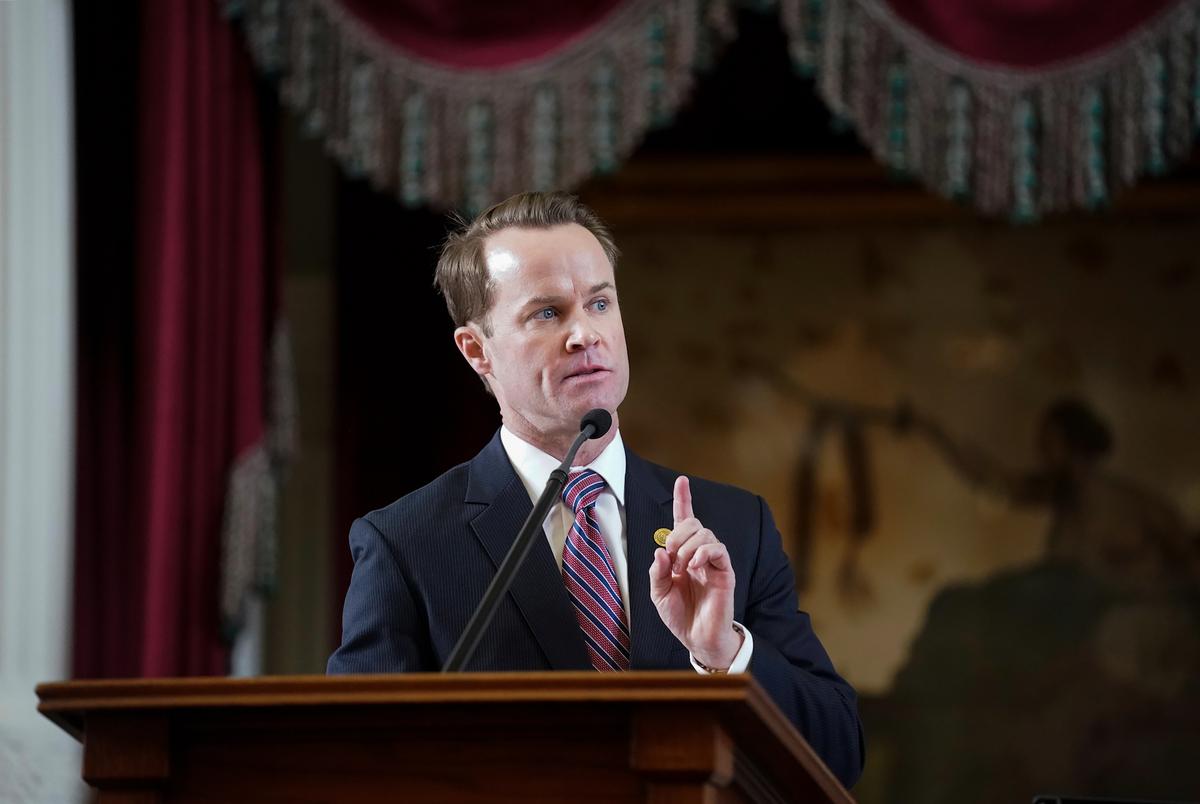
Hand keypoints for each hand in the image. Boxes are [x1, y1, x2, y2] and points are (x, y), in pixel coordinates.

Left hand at [648, 476, 742, 669]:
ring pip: (705, 534)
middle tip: (671, 557)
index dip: (683, 500)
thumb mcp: (658, 593)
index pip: (684, 521)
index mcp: (682, 554)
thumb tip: (660, 551)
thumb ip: (656, 572)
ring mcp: (713, 562)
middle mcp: (699, 554)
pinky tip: (694, 565)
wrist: (696, 638)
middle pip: (693, 523)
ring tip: (682, 567)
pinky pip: (718, 550)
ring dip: (688, 546)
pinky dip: (704, 552)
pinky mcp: (725, 572)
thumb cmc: (679, 615)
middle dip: (677, 533)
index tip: (681, 481)